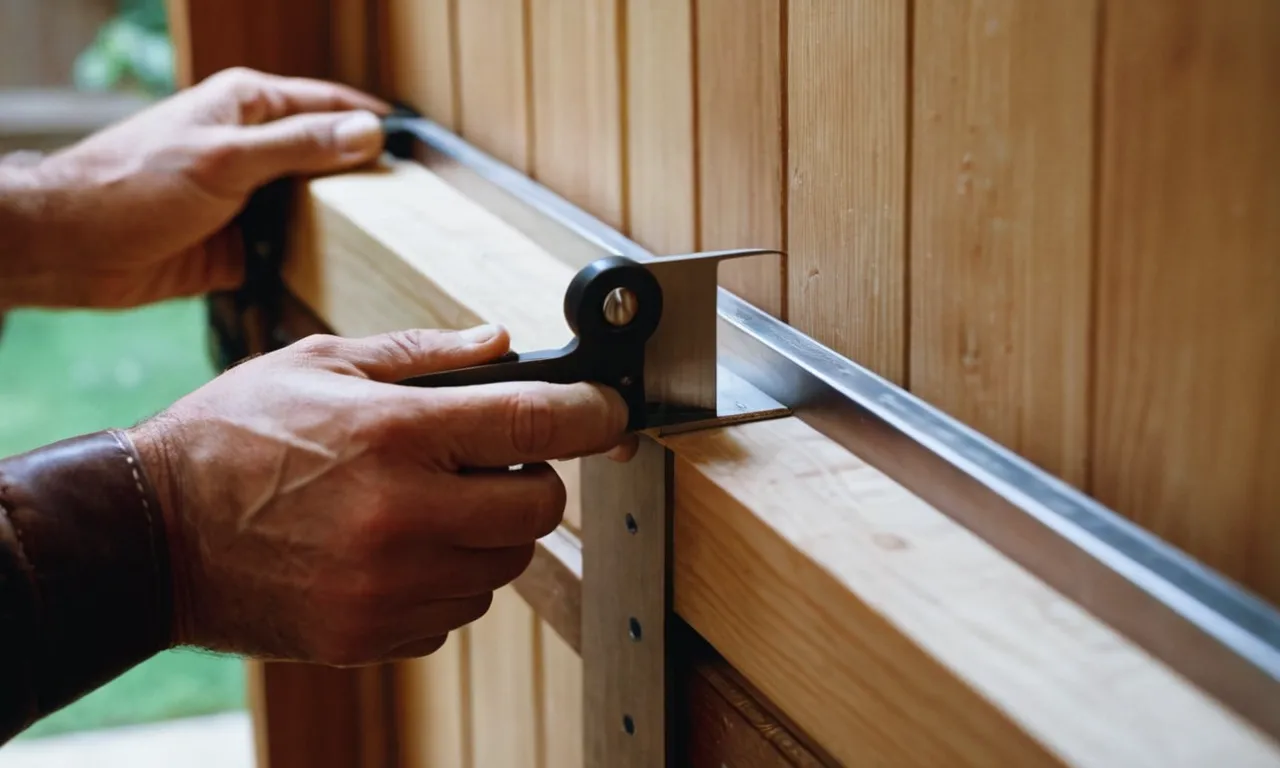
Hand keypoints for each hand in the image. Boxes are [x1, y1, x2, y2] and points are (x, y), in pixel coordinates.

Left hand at [3, 67, 389, 308]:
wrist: (74, 248)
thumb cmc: (135, 185)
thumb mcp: (227, 158)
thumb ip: (300, 147)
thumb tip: (367, 135)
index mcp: (249, 107)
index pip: (329, 107)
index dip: (374, 126)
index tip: (419, 153)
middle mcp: (253, 149)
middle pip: (328, 161)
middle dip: (367, 182)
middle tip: (417, 210)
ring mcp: (248, 199)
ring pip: (313, 209)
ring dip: (342, 227)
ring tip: (392, 246)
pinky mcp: (241, 246)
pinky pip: (291, 252)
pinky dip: (313, 262)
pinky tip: (345, 277)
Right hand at [127, 324, 627, 664]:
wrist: (149, 534)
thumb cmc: (232, 437)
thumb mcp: (320, 363)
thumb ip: (420, 353)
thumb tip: (501, 341)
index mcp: (394, 433)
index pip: (538, 422)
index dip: (592, 413)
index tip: (607, 411)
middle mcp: (402, 515)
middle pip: (539, 507)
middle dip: (530, 478)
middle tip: (486, 459)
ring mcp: (389, 586)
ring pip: (504, 566)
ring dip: (488, 532)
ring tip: (427, 504)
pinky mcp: (372, 635)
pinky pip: (457, 611)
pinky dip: (447, 580)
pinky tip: (396, 550)